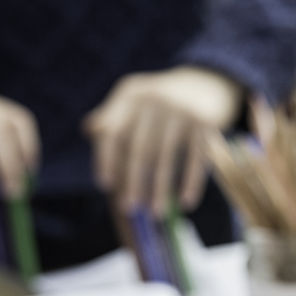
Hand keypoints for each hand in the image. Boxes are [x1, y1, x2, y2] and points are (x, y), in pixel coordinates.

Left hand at [85, 66, 242, 215]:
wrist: (207, 82)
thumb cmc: (164, 101)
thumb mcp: (137, 100)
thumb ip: (113, 116)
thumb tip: (88, 130)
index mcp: (131, 95)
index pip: (112, 131)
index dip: (106, 159)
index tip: (105, 186)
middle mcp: (154, 99)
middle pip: (138, 149)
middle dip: (133, 182)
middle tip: (129, 209)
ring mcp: (181, 109)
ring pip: (165, 157)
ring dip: (160, 190)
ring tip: (156, 214)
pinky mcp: (205, 122)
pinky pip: (195, 159)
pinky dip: (191, 183)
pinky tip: (186, 203)